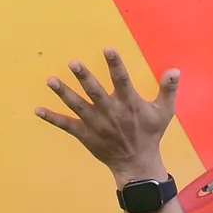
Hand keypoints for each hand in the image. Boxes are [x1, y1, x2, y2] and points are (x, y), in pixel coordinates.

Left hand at [37, 51, 178, 183]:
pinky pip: (66, 125)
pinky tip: (38, 110)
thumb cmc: (150, 134)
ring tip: (51, 81)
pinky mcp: (85, 135)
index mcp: (130, 105)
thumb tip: (175, 70)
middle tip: (73, 62)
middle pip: (95, 92)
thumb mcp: (164, 112)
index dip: (115, 65)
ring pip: (78, 106)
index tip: (107, 49)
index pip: (122, 81)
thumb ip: (168, 89)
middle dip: (84, 77)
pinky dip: (52, 118)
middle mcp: (111, 113)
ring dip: (64, 93)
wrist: (137, 163)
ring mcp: (96, 125)